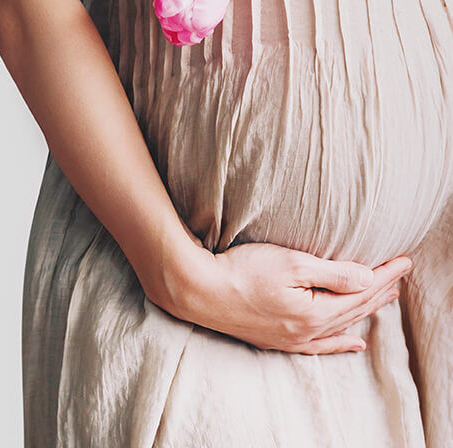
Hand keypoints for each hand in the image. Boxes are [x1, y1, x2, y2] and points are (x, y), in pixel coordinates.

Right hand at [162, 237, 412, 354]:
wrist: (200, 290)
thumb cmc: (242, 270)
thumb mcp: (291, 263)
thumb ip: (333, 273)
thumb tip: (368, 279)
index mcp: (314, 313)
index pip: (361, 292)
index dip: (385, 276)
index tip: (405, 261)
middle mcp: (308, 332)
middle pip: (355, 309)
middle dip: (381, 290)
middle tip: (401, 273)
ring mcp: (292, 339)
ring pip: (341, 326)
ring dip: (366, 311)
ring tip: (386, 297)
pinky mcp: (277, 340)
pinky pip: (320, 346)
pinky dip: (340, 343)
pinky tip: (353, 343)